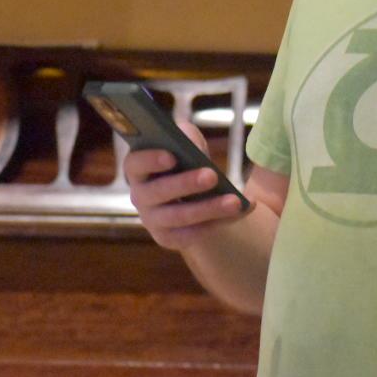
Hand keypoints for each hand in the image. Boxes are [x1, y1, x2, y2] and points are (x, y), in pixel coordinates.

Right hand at [123, 120, 251, 251]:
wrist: (192, 193)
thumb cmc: (184, 160)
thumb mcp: (186, 142)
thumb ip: (187, 138)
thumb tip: (194, 147)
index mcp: (138, 169)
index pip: (135, 164)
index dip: (150, 160)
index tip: (172, 156)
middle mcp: (140, 196)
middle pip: (159, 192)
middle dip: (186, 184)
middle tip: (212, 176)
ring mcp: (153, 220)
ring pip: (180, 217)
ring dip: (209, 209)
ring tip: (235, 201)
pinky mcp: (170, 238)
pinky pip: (194, 233)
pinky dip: (221, 221)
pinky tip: (241, 209)